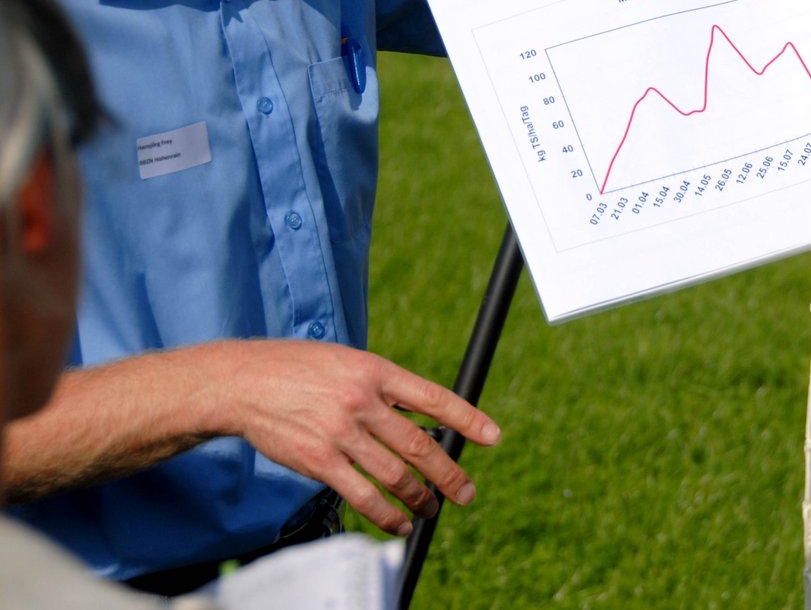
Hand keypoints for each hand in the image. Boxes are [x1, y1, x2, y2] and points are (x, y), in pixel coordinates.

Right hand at [215, 340, 498, 535]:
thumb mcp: (348, 361)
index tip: (493, 437)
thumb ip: (382, 387)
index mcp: (375, 371)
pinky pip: (362, 496)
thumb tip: (420, 415)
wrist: (243, 383)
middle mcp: (362, 401)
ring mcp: (341, 433)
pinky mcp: (319, 461)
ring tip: (432, 510)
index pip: (433, 397)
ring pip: (396, 475)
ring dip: (420, 498)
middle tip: (466, 492)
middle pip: (420, 445)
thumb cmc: (299, 370)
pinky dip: (386, 515)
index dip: (468, 418)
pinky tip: (399, 523)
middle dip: (450, 474)